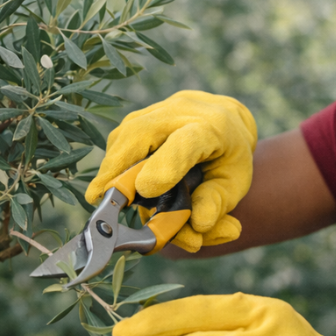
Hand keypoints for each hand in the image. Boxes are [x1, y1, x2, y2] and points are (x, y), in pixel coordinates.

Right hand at [85, 91, 256, 251]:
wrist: (226, 118)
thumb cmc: (229, 157)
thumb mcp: (235, 182)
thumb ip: (217, 203)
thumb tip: (198, 225)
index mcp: (213, 128)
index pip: (188, 143)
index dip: (166, 165)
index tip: (145, 189)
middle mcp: (183, 112)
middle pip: (142, 131)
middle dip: (118, 165)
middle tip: (100, 197)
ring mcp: (159, 109)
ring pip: (125, 133)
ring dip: (112, 166)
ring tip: (103, 194)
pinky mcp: (141, 115)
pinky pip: (121, 137)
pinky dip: (113, 161)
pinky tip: (113, 181)